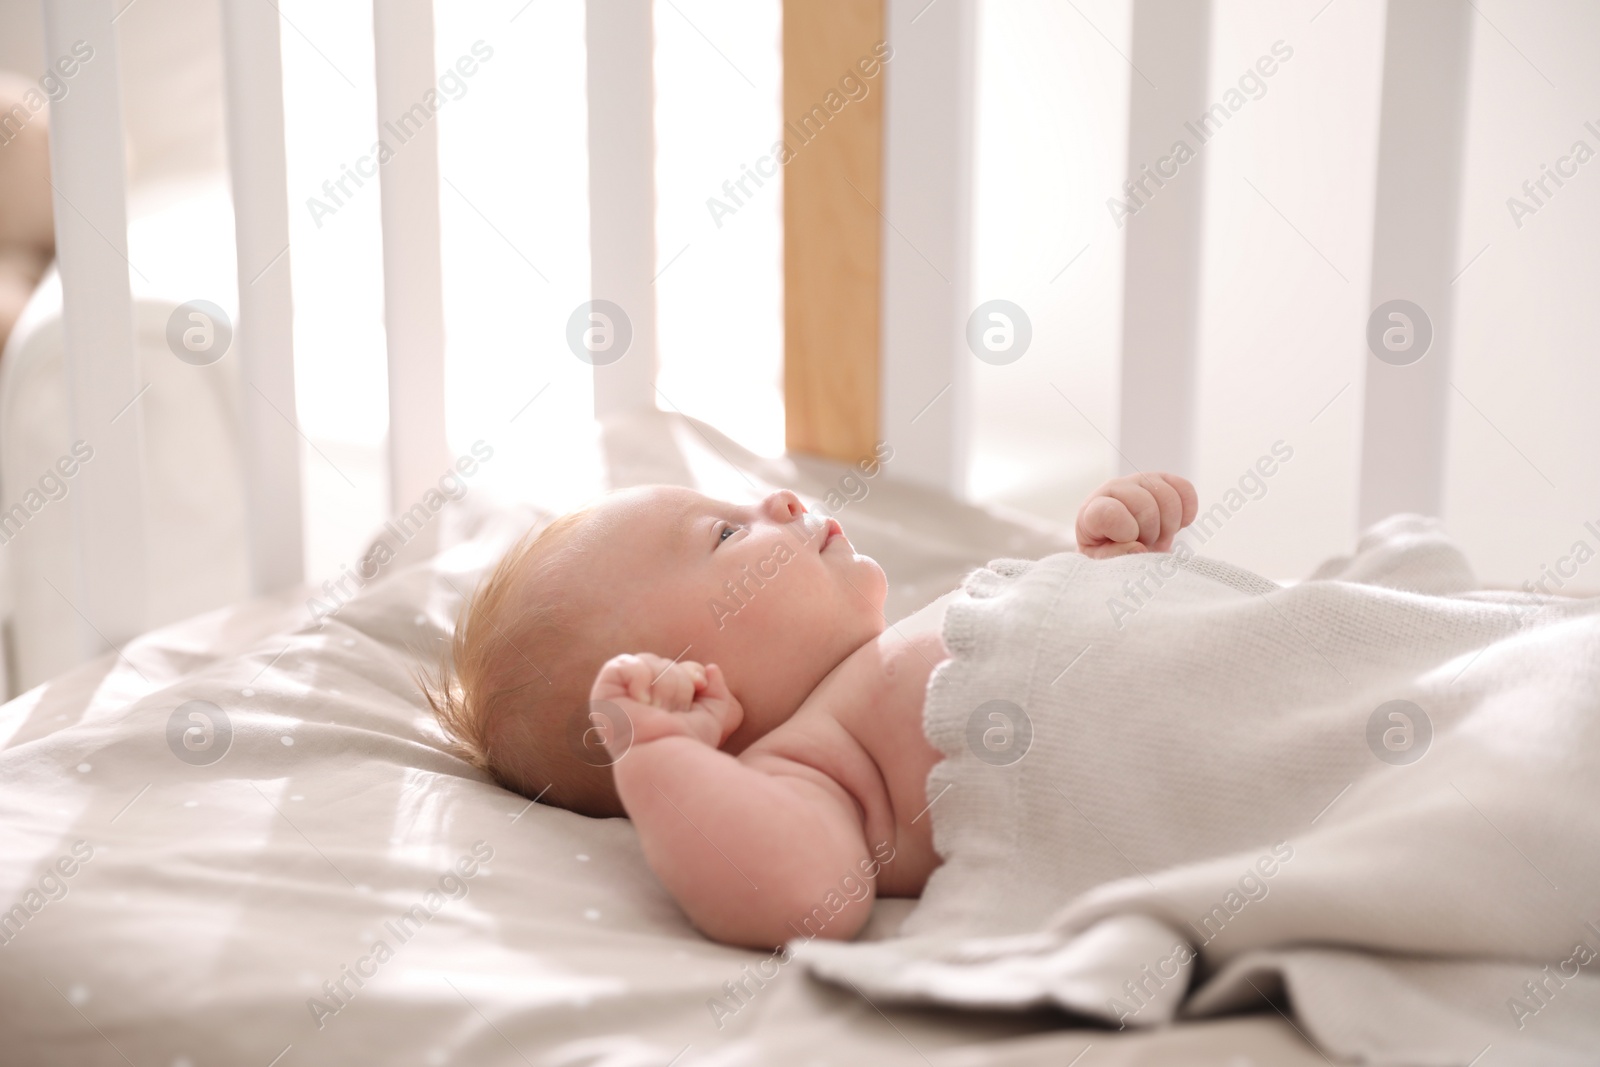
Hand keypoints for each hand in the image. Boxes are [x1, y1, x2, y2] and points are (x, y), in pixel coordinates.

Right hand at [589, 653, 743, 753]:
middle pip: (664, 662)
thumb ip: (716, 691)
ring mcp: (618, 695)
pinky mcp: (603, 693)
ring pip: (649, 662)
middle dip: (676, 685)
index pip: (677, 667)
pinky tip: (642, 700)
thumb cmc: (689, 743)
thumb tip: (711, 669)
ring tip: (656, 711)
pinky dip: (640, 678)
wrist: (669, 756)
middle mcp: (637, 696)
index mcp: (658, 701)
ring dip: (662, 687)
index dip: (691, 674)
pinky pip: (625, 663)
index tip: (699, 687)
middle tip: (670, 712)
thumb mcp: (712, 715)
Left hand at [1075, 472, 1197, 557]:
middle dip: (1152, 532)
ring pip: (1168, 497)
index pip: (1109, 513)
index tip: (1129, 542)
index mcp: (1092, 511)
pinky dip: (1187, 511)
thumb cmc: (1109, 552)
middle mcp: (1113, 488)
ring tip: (1159, 535)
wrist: (1121, 540)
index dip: (1126, 533)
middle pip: (1145, 506)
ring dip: (1170, 525)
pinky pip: (1185, 489)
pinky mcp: (1162, 479)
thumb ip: (1115, 557)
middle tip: (1147, 542)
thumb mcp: (1103, 562)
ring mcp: (1138, 480)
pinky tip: (1177, 524)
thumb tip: (1139, 547)